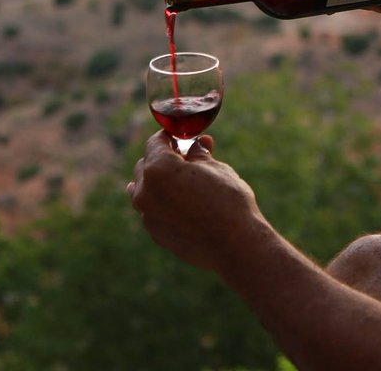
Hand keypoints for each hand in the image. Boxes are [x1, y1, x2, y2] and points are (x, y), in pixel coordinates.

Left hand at [128, 131, 265, 273]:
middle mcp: (145, 191)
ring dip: (160, 181)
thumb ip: (199, 154)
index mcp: (158, 168)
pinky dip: (163, 203)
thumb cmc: (228, 200)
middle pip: (146, 164)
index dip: (172, 137)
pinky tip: (186, 205)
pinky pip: (153, 210)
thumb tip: (198, 143)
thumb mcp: (217, 168)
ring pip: (145, 189)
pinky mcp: (155, 233)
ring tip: (185, 183)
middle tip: (189, 160)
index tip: (184, 138)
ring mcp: (147, 215)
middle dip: (164, 159)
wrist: (235, 244)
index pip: (156, 142)